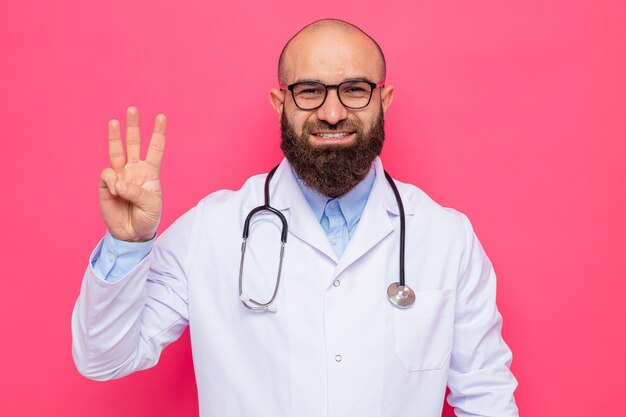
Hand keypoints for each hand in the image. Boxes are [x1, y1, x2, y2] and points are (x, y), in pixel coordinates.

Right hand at [99, 107, 165, 241]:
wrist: (132, 233)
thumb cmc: (147, 217)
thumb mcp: (151, 205)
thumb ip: (136, 192)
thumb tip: (118, 183)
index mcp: (150, 172)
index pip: (155, 149)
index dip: (158, 133)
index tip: (161, 116)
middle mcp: (134, 170)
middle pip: (133, 143)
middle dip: (133, 126)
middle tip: (132, 109)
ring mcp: (119, 175)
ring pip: (116, 151)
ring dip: (115, 136)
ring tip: (114, 121)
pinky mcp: (106, 185)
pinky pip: (108, 175)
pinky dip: (113, 181)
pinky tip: (116, 191)